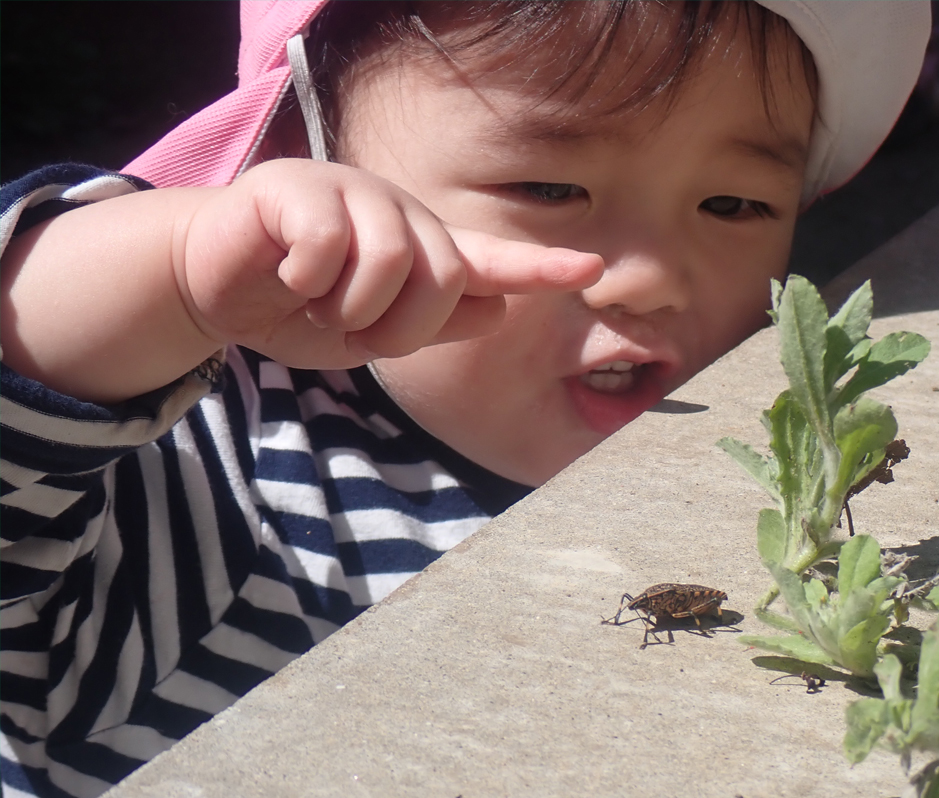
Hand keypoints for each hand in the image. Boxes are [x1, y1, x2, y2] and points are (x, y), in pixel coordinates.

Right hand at [178, 159, 602, 368]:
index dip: (541, 267)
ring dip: (347, 309)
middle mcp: (399, 217)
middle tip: (350, 326)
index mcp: (421, 254)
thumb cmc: (300, 309)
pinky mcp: (301, 188)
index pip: (492, 262)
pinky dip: (306, 283)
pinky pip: (330, 247)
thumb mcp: (372, 334)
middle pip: (446, 277)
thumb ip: (436, 325)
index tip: (591, 269)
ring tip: (317, 301)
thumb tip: (499, 307)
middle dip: (396, 327)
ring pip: (392, 263)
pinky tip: (287, 276)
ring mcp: (353, 195)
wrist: (213, 289)